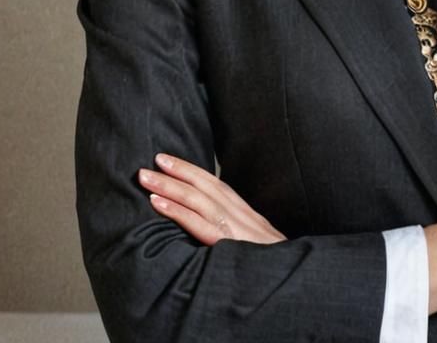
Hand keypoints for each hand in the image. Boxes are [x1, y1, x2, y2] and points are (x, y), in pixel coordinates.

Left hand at [138, 153, 287, 245]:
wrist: (290, 275)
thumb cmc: (269, 260)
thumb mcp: (256, 240)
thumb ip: (236, 229)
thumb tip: (212, 224)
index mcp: (243, 211)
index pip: (215, 184)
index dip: (192, 170)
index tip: (170, 160)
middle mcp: (238, 213)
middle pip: (204, 185)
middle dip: (177, 171)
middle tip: (152, 160)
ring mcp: (233, 226)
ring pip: (197, 200)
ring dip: (169, 186)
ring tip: (146, 178)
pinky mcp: (227, 243)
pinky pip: (198, 223)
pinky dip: (176, 211)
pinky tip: (158, 204)